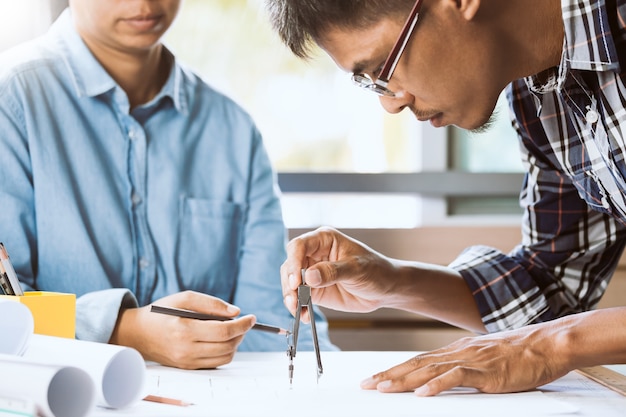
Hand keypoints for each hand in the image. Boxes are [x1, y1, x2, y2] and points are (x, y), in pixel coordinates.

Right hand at [109, 290, 255, 368]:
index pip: (224, 331)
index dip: (242, 324)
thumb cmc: (161, 312)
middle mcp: (186, 349)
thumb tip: (235, 312)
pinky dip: (225, 352)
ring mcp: (187, 361)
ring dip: (235, 343)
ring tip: (233, 330)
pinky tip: (222, 340)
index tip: (252, 318)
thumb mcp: (184, 298)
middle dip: (241, 333)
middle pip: (227, 345)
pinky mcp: (188, 367)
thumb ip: (211, 304)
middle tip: (243, 322)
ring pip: (225, 357)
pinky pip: (215, 363)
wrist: (138, 333)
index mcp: (185, 329)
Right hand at [281, 227, 397, 321]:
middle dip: (289, 282)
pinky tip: (304, 315)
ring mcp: (313, 272)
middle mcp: (315, 254)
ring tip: (297, 309)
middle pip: (290, 265)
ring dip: (291, 296)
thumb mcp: (356, 269)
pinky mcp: (315, 290)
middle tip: (294, 299)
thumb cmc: (375, 270)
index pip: (299, 246)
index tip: (296, 281)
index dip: (293, 262)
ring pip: (291, 282)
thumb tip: (309, 276)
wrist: (386, 289)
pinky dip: (299, 307)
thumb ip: (332, 272)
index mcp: (324, 240)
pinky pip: (300, 297)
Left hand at [360, 321, 569, 395]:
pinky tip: (423, 392)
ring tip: (383, 388)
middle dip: (389, 375)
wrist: (547, 344)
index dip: (394, 370)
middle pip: (416, 364)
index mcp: (456, 351)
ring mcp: (471, 361)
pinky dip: (439, 385)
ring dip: (404, 380)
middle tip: (367, 385)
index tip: (375, 378)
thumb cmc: (520, 354)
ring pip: (430, 370)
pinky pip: (458, 378)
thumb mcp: (485, 359)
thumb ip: (464, 367)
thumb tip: (446, 378)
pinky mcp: (487, 372)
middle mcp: (457, 352)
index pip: (418, 361)